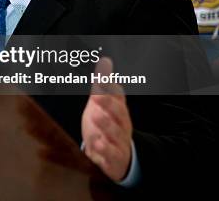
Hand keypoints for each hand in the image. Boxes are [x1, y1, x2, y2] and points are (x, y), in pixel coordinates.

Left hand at [82, 57, 132, 181]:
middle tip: (97, 97)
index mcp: (119, 110)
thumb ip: (102, 85)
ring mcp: (120, 141)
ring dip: (106, 125)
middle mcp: (122, 124)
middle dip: (109, 104)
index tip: (103, 79)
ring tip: (96, 116)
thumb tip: (105, 61)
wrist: (117, 157)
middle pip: (119, 113)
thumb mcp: (102, 105)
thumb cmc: (107, 125)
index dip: (111, 88)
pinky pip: (112, 154)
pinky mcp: (114, 157)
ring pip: (116, 133)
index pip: (118, 97)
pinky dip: (105, 150)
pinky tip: (98, 144)